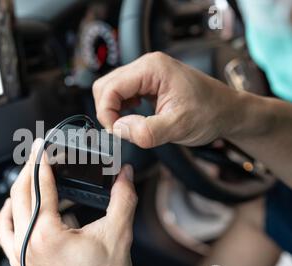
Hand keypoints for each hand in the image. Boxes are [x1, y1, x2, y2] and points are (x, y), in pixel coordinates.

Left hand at [0, 141, 137, 265]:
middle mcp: (27, 244)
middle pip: (20, 194)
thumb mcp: (117, 235)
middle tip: (37, 153)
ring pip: (9, 212)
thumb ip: (122, 199)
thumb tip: (125, 175)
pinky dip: (9, 215)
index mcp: (46, 234)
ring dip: (19, 191)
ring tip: (32, 177)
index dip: (41, 160)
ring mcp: (21, 256)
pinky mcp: (21, 265)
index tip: (41, 145)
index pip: (40, 185)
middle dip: (28, 169)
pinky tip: (16, 209)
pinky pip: (5, 233)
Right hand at [93, 52, 242, 147]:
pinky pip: (122, 93)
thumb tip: (119, 129)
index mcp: (152, 69)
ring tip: (131, 126)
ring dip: (114, 111)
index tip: (117, 132)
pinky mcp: (147, 82)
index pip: (110, 88)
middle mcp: (146, 65)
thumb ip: (146, 131)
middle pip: (106, 86)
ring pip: (111, 90)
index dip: (107, 113)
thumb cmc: (210, 114)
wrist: (227, 111)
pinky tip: (134, 118)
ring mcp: (147, 73)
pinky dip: (121, 109)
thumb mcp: (178, 127)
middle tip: (122, 131)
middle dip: (108, 111)